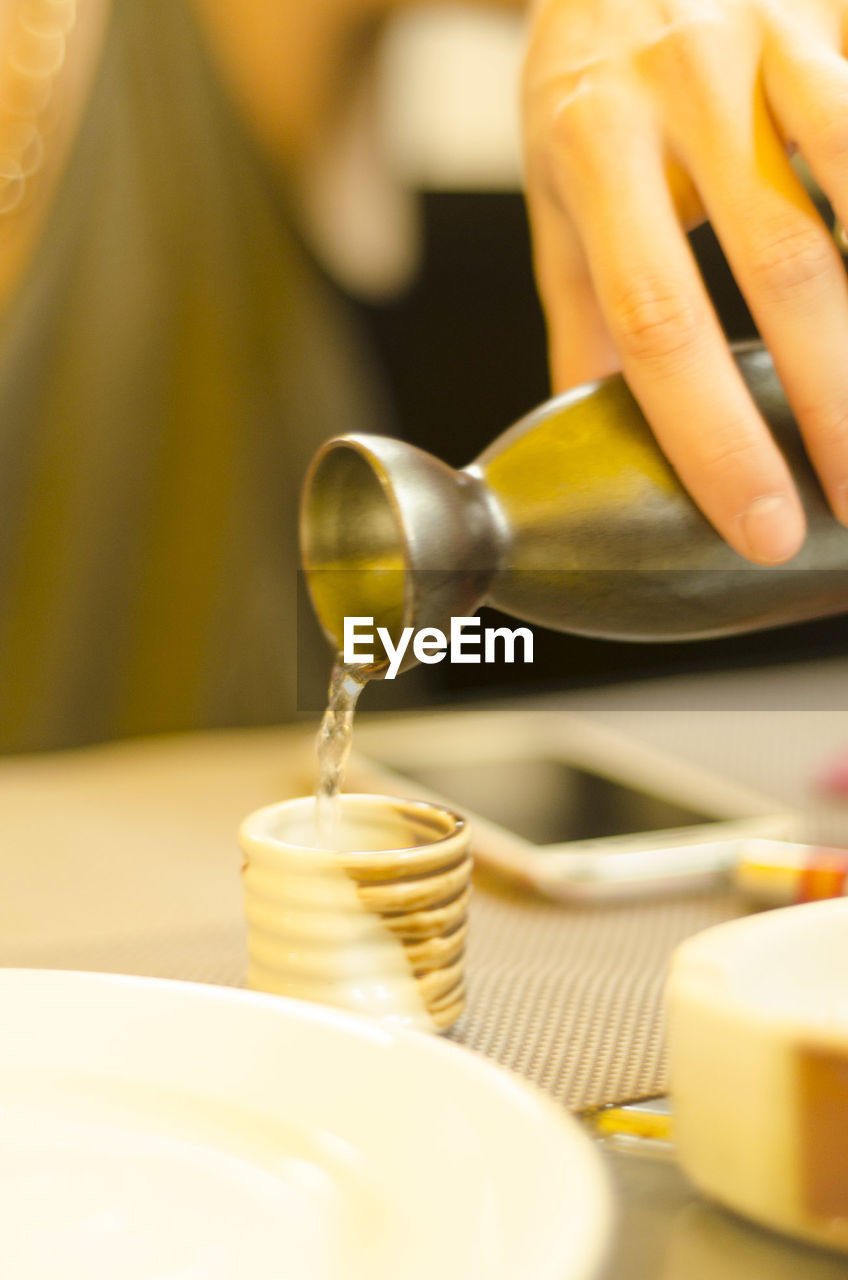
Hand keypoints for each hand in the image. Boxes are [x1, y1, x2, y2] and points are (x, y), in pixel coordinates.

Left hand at [523, 0, 847, 562]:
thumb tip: (591, 435)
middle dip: (834, 402)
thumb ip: (581, 312)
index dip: (712, 436)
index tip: (761, 524)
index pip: (658, 321)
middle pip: (784, 267)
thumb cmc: (590, 79)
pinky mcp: (832, 18)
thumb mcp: (555, 190)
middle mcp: (688, 88)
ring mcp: (775, 38)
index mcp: (596, 148)